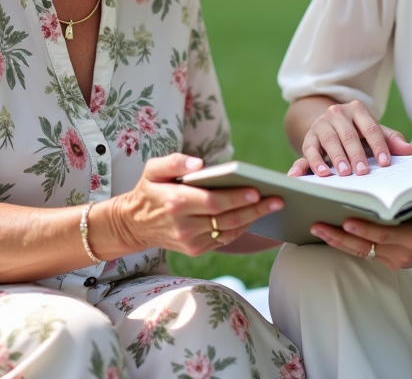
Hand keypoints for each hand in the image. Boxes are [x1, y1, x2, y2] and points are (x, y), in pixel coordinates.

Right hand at [112, 154, 282, 256]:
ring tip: (272, 206)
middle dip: (254, 209)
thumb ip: (174, 162)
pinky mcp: (195, 250)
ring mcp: (191, 241)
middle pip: (226, 219)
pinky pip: (224, 239)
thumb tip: (198, 163)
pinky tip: (253, 215)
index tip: (256, 191)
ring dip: (252, 219)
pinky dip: (241, 228)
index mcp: (176, 203)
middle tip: (278, 199)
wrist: (133, 224)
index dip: (235, 198)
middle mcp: (184, 226)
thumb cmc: (148, 190)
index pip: (212, 203)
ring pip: (229, 231)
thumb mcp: (152, 169)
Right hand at [289, 99, 411, 175]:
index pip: (371, 128)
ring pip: (329, 140)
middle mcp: (337, 113)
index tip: (385, 163)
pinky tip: (320, 174)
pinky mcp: (308, 137)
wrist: (329, 126)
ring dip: (336, 158)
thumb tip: (409, 150)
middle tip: (363, 172)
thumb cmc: (357, 132)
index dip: (379, 146)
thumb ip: (391, 140)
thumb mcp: (374, 132)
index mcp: (357, 109)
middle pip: (349, 134)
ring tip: (344, 174)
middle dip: (356, 154)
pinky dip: (312, 162)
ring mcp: (321, 124)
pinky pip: (309, 149)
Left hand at [310, 195, 411, 269]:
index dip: (364, 229)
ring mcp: (396, 259)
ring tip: (316, 228)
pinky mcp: (392, 261)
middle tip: (316, 225)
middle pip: (365, 246)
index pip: (384, 235)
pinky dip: (348, 244)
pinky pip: (365, 253)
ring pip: (361, 252)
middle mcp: (402, 253)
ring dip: (338, 241)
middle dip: (339, 236)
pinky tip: (331, 233)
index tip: (346, 220)